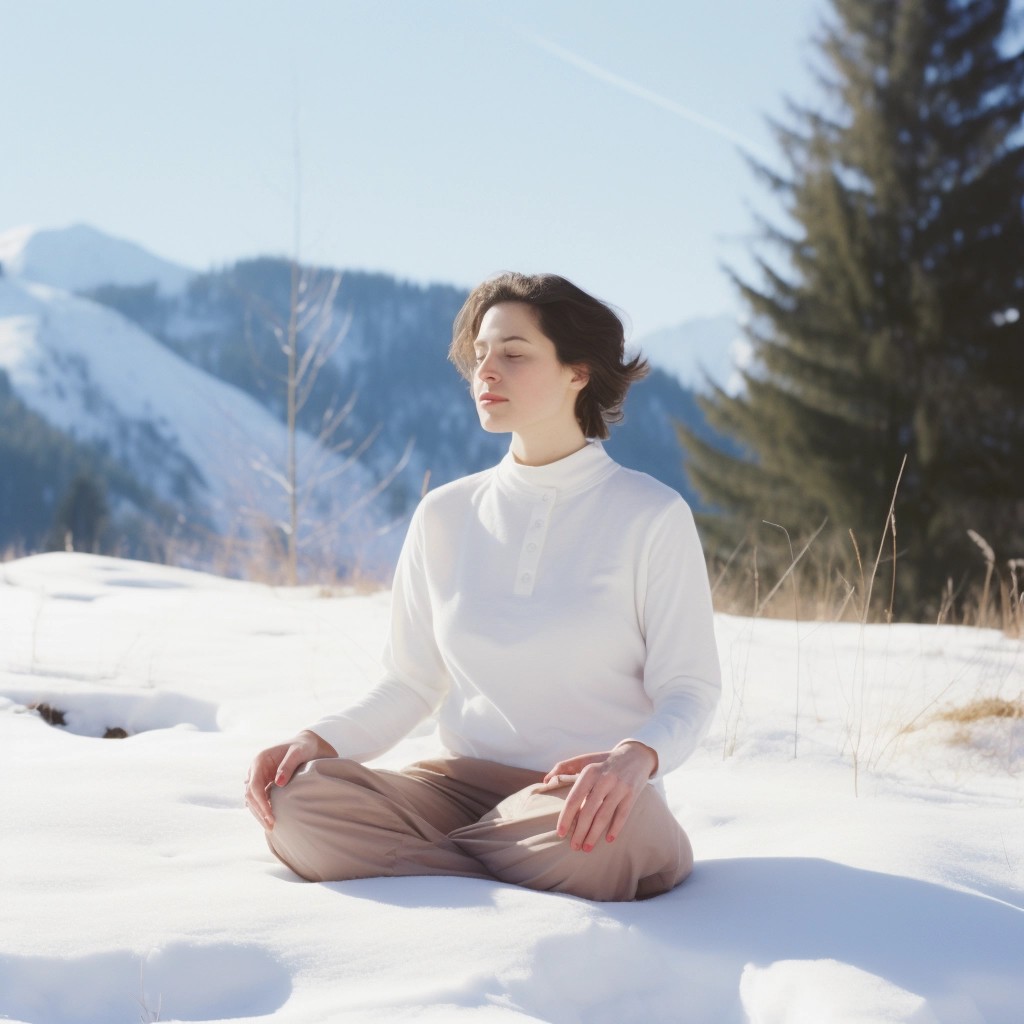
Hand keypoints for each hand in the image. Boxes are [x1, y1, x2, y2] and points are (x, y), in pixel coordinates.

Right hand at [244, 730, 336, 829]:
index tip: (270, 816)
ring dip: (259, 813)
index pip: (254, 786)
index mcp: (260, 760)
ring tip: (271, 826)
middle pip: (251, 795)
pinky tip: (270, 819)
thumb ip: (288, 765)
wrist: (307, 745)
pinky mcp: (265, 784)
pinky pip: (259, 799)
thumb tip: (278, 782)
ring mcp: (259, 777)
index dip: (260, 803)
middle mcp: (256, 770)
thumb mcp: (299, 751)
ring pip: (252, 799)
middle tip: (271, 826)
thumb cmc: (303, 746)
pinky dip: (262, 809)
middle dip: (259, 811)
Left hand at [543, 742, 657, 852]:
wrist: (636, 755)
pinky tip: (608, 840)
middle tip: (573, 847)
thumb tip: (545, 781)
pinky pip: (622, 815)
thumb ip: (563, 767)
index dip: (566, 817)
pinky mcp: (632, 794)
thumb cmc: (604, 761)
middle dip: (580, 831)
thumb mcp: (584, 760)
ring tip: (586, 848)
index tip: (560, 833)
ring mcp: (620, 787)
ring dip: (594, 835)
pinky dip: (615, 829)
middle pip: (589, 811)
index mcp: (590, 771)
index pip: (574, 798)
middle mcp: (605, 779)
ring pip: (604, 816)